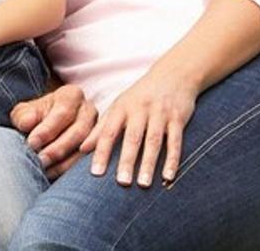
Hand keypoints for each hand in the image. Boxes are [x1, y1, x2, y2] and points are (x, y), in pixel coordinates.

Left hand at [10, 84, 96, 178]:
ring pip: (86, 148)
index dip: (47, 129)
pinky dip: (70, 168)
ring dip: (65, 161)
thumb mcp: (25, 112)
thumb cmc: (34, 117)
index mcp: (72, 95)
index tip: (32, 142)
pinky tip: (54, 173)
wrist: (44, 126)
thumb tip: (27, 124)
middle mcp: (89, 110)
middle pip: (78, 131)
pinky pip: (88, 160)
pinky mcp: (98, 147)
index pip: (62, 112)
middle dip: (57, 148)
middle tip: (40, 160)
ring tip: (46, 169)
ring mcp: (97, 129)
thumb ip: (25, 116)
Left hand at [80, 68, 196, 187]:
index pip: (108, 132)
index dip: (101, 152)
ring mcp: (160, 114)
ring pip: (154, 141)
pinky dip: (172, 159)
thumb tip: (82, 149)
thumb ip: (101, 128)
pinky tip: (168, 176)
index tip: (96, 173)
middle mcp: (139, 110)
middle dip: (126, 161)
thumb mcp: (119, 107)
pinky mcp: (178, 119)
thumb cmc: (139, 96)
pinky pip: (175, 141)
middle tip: (121, 183)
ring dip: (149, 163)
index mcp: (121, 108)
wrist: (172, 75)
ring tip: (143, 184)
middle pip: (132, 138)